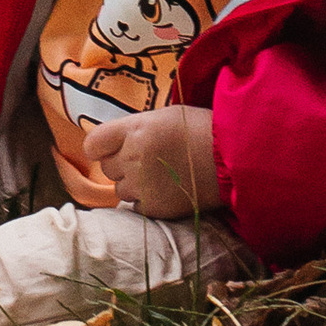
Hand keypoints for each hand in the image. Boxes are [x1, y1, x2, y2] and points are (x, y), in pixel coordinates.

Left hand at [76, 105, 220, 219]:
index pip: (94, 143)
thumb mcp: (164, 117)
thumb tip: (116, 141)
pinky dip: (145, 201)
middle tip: (144, 160)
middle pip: (107, 167)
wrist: (231, 159)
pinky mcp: (154, 208)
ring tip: (158, 176)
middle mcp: (133, 157)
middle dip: (120, 164)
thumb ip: (136, 129)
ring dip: (132, 184)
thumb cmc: (200, 130)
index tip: (108, 148)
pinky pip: (136, 207)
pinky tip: (165, 190)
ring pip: (119, 189)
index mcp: (135, 129)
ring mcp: (142, 186)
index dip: (100, 146)